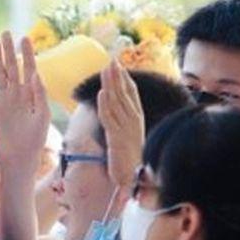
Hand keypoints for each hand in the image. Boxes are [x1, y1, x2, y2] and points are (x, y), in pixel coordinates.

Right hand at [0, 31, 50, 171]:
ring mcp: (3, 100)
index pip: (28, 68)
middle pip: (12, 67)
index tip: (25, 38)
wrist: (20, 155)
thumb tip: (34, 74)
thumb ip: (39, 94)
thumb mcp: (42, 115)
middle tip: (6, 33)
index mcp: (31, 93)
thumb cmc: (36, 138)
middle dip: (9, 50)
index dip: (27, 53)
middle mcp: (16, 93)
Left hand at [97, 60, 143, 193]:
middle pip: (124, 94)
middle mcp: (134, 121)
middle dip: (117, 76)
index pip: (131, 94)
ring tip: (105, 70)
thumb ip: (124, 122)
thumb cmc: (131, 160)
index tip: (117, 64)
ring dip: (110, 85)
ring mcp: (126, 129)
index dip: (124, 78)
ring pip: (116, 102)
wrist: (134, 180)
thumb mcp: (128, 137)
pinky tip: (102, 94)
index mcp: (138, 119)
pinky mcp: (116, 138)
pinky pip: (110, 119)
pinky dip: (105, 105)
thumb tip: (118, 111)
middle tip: (111, 59)